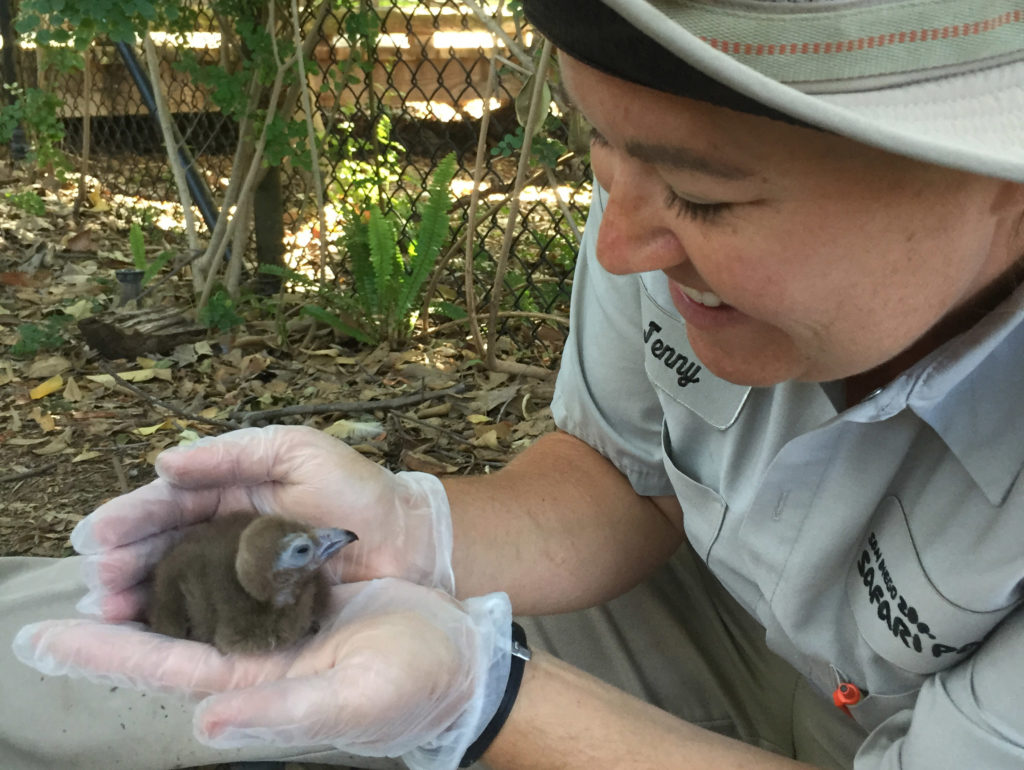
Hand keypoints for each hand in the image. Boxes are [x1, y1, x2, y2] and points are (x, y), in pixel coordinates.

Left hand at [15, 579, 511, 769]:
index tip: (43, 638)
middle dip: (113, 607)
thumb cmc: (410, 687)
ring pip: (198, 595)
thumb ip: (280, 715)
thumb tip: (205, 721)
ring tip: (106, 545)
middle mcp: (252, 655)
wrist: (457, 659)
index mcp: (253, 684)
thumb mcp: (350, 702)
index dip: (103, 653)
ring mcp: (274, 623)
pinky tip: (182, 533)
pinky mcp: (298, 596)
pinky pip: (240, 571)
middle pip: (166, 629)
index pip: (163, 666)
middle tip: (71, 569)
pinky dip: (205, 550)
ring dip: (151, 572)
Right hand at [74, 426, 454, 620]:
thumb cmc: (359, 490)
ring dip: (139, 596)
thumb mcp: (298, 451)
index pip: (171, 502)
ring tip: (108, 609)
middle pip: (165, 547)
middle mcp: (228, 533)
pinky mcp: (259, 611)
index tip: (97, 535)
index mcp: (233, 491)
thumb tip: (163, 463)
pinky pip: (210, 615)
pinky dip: (176, 623)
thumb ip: (233, 453)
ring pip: (179, 584)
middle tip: (95, 582)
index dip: (133, 517)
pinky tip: (147, 633)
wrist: (410, 541)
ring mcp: (241, 574)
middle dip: (125, 562)